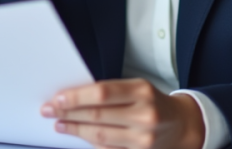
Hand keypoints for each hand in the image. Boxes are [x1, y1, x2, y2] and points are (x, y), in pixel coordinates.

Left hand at [41, 79, 204, 148]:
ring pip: (100, 136)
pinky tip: (78, 136)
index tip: (58, 98)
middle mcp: (145, 115)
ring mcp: (143, 139)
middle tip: (49, 110)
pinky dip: (90, 143)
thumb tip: (74, 97)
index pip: (103, 92)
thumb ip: (110, 92)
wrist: (182, 126)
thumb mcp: (137, 88)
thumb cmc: (153, 102)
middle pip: (98, 115)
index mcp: (142, 91)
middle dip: (69, 113)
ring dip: (75, 130)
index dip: (77, 97)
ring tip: (59, 124)